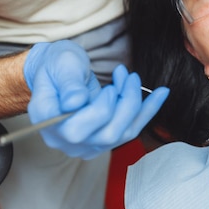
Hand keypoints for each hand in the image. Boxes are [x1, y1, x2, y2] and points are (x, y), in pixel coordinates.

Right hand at [24, 42, 168, 158]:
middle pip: (106, 134)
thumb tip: (75, 103)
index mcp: (47, 121)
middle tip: (129, 76)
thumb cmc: (58, 65)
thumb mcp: (61, 65)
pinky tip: (160, 94)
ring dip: (136, 105)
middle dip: (126, 104)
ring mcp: (85, 143)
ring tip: (132, 78)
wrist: (60, 71)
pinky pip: (129, 130)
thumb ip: (68, 83)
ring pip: (121, 134)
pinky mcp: (101, 139)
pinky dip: (147, 111)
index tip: (110, 86)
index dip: (101, 110)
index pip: (77, 129)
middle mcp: (65, 139)